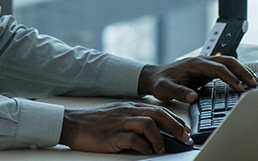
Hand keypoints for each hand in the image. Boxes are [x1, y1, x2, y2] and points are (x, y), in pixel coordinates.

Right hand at [58, 102, 188, 154]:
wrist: (72, 124)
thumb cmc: (94, 122)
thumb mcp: (116, 114)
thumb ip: (133, 118)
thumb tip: (153, 129)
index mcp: (129, 106)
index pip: (158, 109)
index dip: (175, 119)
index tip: (185, 129)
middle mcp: (127, 112)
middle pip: (157, 114)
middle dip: (175, 126)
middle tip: (184, 137)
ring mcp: (120, 123)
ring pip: (148, 124)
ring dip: (159, 137)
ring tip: (162, 148)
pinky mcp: (112, 135)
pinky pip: (133, 139)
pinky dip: (143, 146)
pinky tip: (146, 151)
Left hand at [137, 56, 257, 102]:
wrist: (153, 77)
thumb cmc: (159, 82)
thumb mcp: (165, 89)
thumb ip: (178, 92)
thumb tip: (193, 96)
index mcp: (193, 64)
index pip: (217, 68)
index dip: (230, 78)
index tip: (240, 88)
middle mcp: (201, 62)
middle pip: (227, 61)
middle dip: (242, 71)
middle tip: (254, 83)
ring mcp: (204, 65)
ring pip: (228, 63)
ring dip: (242, 71)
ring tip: (254, 81)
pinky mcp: (205, 71)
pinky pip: (225, 70)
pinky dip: (236, 74)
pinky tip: (243, 81)